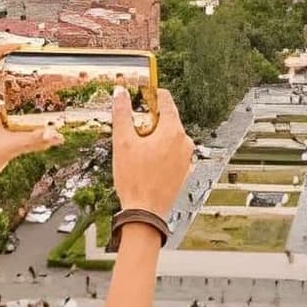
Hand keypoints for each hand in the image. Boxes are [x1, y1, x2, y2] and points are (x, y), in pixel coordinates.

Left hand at [0, 45, 61, 201]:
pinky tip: (41, 117)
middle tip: (37, 63)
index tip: (19, 44)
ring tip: (44, 86)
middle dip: (17, 70)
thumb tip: (57, 135)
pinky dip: (25, 114)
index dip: (1, 51)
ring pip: (6, 99)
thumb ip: (32, 140)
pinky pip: (11, 117)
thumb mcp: (4, 150)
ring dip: (23, 93)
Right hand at [111, 87, 193, 216]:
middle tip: (132, 130)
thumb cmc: (135, 180)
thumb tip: (120, 93)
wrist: (145, 213)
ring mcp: (186, 158)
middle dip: (149, 120)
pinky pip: (172, 153)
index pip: (165, 100)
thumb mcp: (122, 142)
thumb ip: (122, 113)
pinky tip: (145, 162)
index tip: (139, 94)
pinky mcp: (184, 171)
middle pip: (167, 119)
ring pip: (169, 137)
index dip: (150, 94)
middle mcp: (185, 142)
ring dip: (153, 137)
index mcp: (173, 131)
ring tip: (136, 151)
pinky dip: (160, 152)